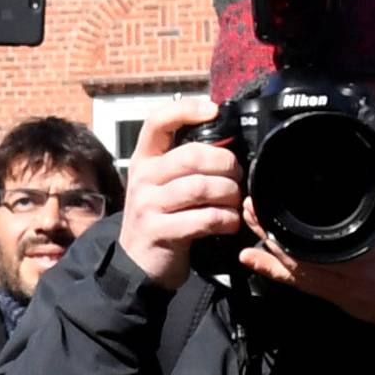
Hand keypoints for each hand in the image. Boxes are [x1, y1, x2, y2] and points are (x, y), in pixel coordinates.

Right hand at [116, 103, 244, 292]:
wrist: (137, 265)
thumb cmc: (160, 218)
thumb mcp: (162, 185)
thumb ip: (184, 164)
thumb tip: (226, 143)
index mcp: (144, 159)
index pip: (157, 121)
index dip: (186, 110)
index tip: (213, 111)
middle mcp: (142, 178)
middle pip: (192, 155)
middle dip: (226, 164)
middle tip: (237, 177)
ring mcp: (148, 205)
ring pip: (201, 187)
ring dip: (229, 194)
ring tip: (236, 202)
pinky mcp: (159, 231)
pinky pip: (203, 218)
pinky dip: (225, 220)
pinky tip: (230, 223)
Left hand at [237, 195, 374, 326]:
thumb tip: (368, 177)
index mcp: (367, 246)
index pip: (321, 231)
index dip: (292, 215)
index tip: (275, 192)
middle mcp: (344, 267)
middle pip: (294, 245)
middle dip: (269, 223)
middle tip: (252, 201)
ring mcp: (333, 284)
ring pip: (288, 263)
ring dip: (264, 241)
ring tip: (249, 218)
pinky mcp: (328, 296)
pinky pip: (293, 282)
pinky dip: (269, 270)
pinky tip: (249, 259)